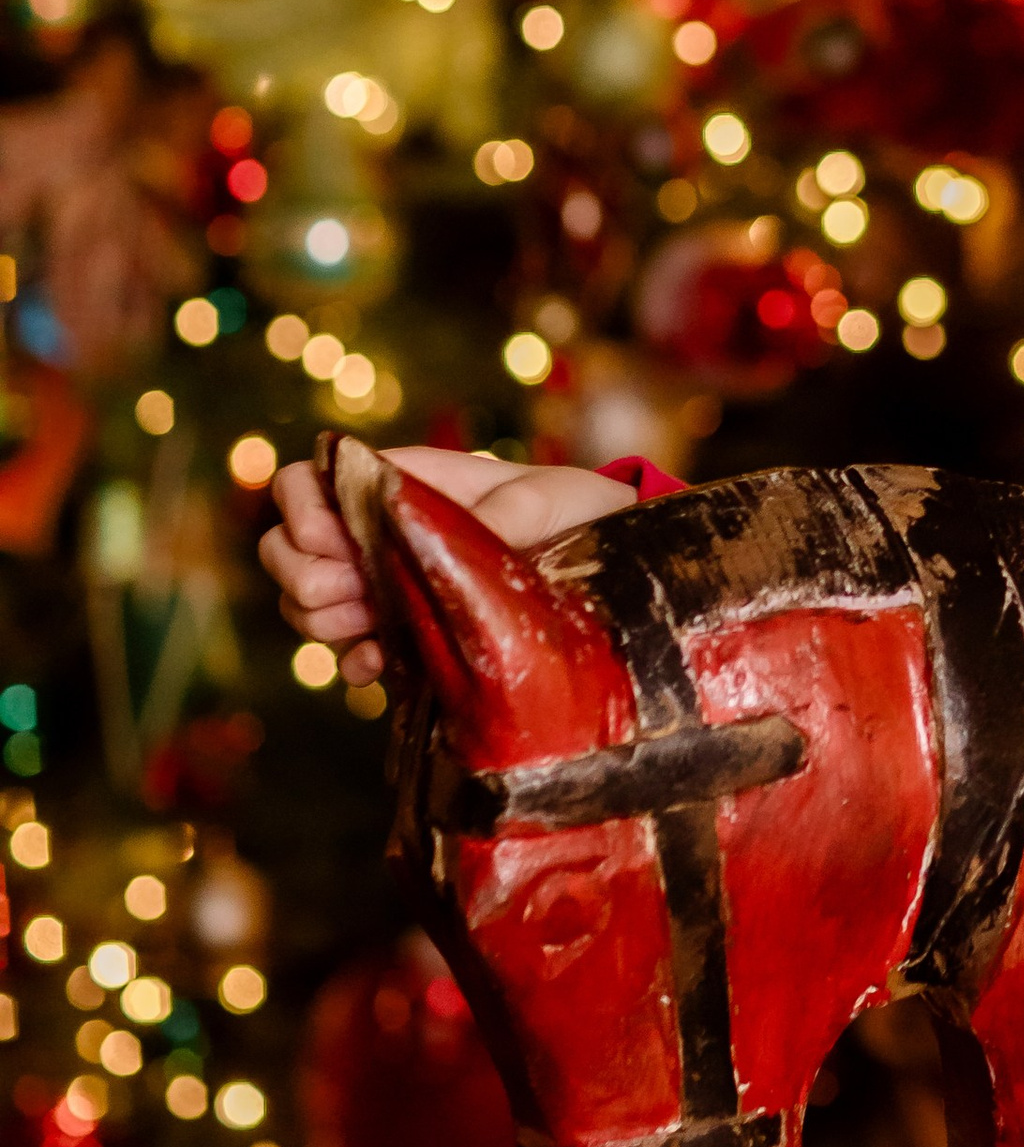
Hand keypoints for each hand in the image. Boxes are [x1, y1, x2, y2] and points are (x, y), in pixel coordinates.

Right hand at [258, 450, 637, 686]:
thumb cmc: (577, 513)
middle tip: (347, 589)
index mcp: (404, 486)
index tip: (330, 535)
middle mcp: (382, 536)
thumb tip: (443, 544)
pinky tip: (378, 665)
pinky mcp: (412, 638)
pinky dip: (353, 661)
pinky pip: (352, 654)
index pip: (308, 481)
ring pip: (307, 602)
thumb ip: (495, 515)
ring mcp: (391, 589)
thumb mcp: (545, 501)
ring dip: (321, 618)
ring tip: (367, 624)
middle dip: (301, 572)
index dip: (301, 507)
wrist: (612, 570)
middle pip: (288, 547)